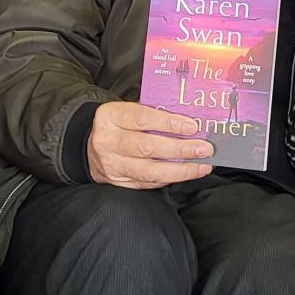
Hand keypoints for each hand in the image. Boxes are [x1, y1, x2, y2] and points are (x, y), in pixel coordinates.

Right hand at [87, 101, 213, 189]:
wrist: (90, 147)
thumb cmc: (118, 125)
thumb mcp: (127, 111)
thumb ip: (152, 114)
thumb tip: (189, 123)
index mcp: (109, 116)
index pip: (142, 118)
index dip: (169, 123)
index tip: (193, 126)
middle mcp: (107, 141)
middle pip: (147, 147)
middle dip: (180, 149)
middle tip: (204, 148)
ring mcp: (112, 165)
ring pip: (150, 171)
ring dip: (180, 170)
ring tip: (202, 165)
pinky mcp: (118, 183)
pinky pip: (148, 183)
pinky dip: (170, 178)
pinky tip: (186, 173)